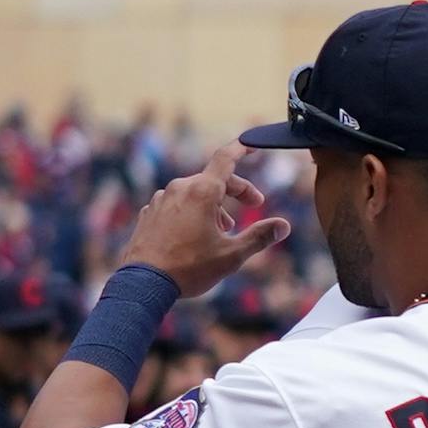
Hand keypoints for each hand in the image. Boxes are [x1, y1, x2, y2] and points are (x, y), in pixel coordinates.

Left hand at [118, 143, 290, 297]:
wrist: (144, 282)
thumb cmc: (189, 268)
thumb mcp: (232, 255)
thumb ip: (259, 237)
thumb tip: (283, 226)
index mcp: (202, 192)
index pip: (226, 159)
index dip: (242, 149)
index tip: (251, 144)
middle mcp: (179, 188)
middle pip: (214, 178)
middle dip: (236, 190)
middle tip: (254, 206)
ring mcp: (161, 199)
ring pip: (195, 193)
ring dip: (214, 205)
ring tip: (223, 230)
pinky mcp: (150, 212)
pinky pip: (177, 204)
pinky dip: (192, 212)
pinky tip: (196, 234)